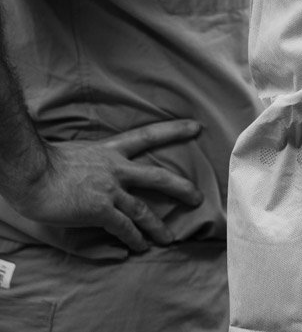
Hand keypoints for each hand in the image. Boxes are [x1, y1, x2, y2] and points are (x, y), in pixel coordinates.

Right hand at [4, 121, 204, 251]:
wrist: (30, 173)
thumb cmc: (43, 163)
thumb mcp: (75, 153)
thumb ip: (91, 161)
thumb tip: (94, 167)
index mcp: (109, 150)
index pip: (147, 136)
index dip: (173, 131)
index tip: (196, 127)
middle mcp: (115, 168)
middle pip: (158, 176)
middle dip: (181, 187)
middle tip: (199, 197)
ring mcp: (110, 189)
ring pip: (143, 210)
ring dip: (157, 227)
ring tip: (169, 239)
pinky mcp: (100, 210)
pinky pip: (123, 227)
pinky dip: (134, 238)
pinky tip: (139, 248)